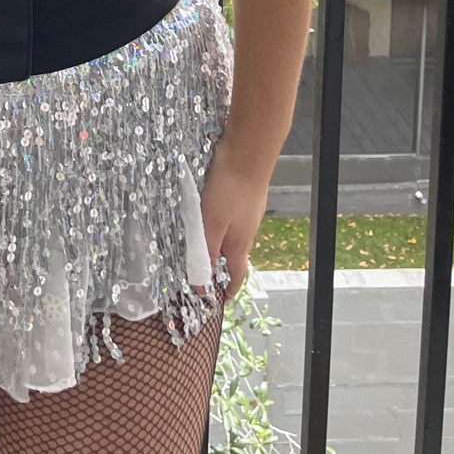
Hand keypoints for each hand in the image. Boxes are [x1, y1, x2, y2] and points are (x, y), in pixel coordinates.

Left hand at [197, 138, 271, 298]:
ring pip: (235, 236)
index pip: (236, 275)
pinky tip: (213, 213)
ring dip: (221, 243)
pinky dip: (224, 224)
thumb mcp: (210, 224)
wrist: (249, 154)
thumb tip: (202, 283)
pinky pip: (235, 218)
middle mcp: (248, 232)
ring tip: (204, 243)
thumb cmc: (229, 190)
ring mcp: (250, 214)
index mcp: (239, 244)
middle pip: (235, 256)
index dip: (229, 290)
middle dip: (223, 266)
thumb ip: (205, 252)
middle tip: (207, 271)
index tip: (222, 299)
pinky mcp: (249, 197)